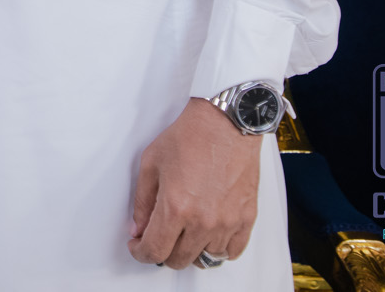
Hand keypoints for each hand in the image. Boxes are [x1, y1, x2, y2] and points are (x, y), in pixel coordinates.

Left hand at [128, 98, 260, 267]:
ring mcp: (228, 222)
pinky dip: (218, 249)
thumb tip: (138, 229)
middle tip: (158, 237)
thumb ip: (142, 202)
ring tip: (184, 233)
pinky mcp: (246, 218)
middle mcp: (203, 221)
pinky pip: (232, 251)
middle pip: (178, 260)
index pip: (155, 251)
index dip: (140, 252)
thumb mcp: (151, 164)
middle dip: (162, 253)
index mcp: (176, 208)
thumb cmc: (189, 137)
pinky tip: (208, 236)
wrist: (225, 123)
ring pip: (205, 258)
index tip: (138, 246)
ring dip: (190, 251)